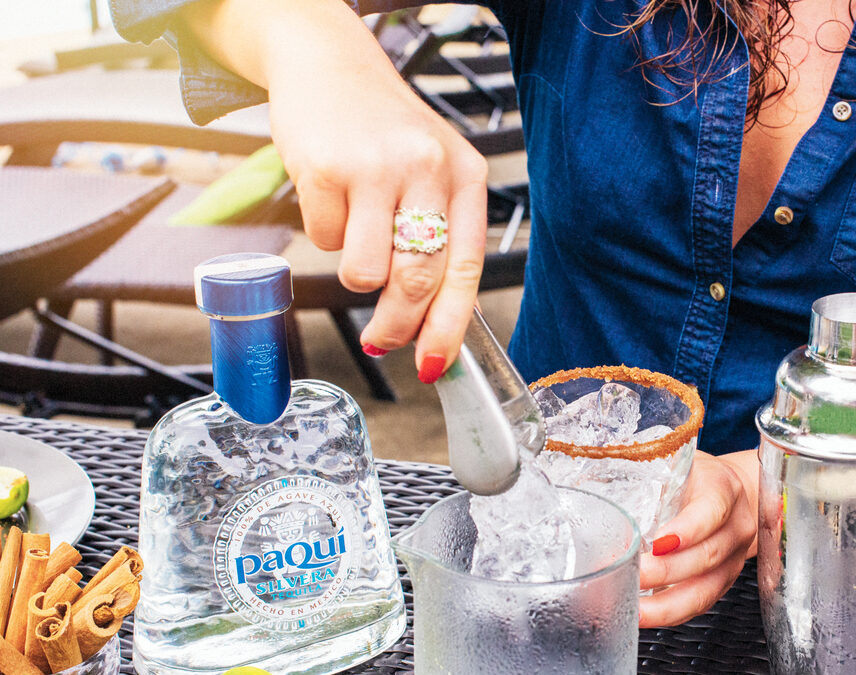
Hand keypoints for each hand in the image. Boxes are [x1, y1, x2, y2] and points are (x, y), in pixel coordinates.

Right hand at [187, 0, 487, 379]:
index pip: (464, 270)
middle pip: (414, 282)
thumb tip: (437, 322)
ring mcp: (376, 167)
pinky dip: (323, 234)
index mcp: (466, 176)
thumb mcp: (432, 172)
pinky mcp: (326, 167)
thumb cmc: (384, 130)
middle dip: (395, 326)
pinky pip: (324, 242)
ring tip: (356, 232)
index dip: (448, 326)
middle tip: (381, 339)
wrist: (328, 63)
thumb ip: (441, 239)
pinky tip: (331, 198)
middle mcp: (428, 168)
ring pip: (364, 272)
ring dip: (355, 272)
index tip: (434, 364)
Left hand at [637, 450, 758, 627]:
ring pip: (705, 589)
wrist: (732, 493)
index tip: (658, 542)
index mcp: (724, 489)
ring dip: (666, 604)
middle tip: (632, 575)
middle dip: (666, 572)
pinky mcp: (724, 581)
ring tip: (634, 609)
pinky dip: (670, 614)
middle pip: (707, 556)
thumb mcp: (677, 464)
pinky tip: (644, 616)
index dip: (688, 529)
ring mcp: (734, 558)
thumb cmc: (696, 477)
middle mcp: (735, 526)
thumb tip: (593, 487)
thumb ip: (647, 475)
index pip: (711, 510)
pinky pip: (700, 604)